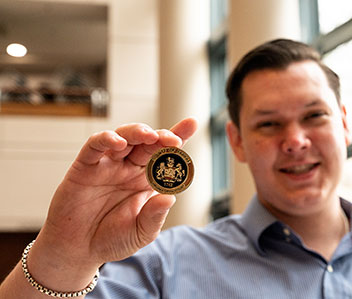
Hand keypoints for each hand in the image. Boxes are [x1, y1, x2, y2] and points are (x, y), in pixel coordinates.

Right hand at [29, 118, 196, 284]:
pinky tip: (117, 142)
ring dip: (137, 132)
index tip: (192, 123)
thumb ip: (155, 216)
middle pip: (147, 142)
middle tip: (172, 139)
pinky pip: (94, 147)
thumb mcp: (141, 232)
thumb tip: (170, 198)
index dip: (178, 136)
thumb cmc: (112, 238)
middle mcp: (129, 168)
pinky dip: (105, 140)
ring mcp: (108, 165)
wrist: (79, 250)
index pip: (165, 154)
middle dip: (162, 136)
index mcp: (147, 179)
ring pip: (124, 137)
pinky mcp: (85, 167)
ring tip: (149, 135)